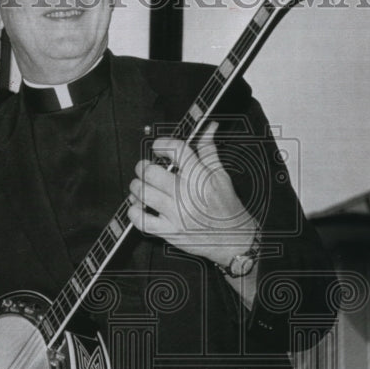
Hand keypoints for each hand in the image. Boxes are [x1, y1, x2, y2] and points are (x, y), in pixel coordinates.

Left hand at [127, 120, 256, 266]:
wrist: (235, 239)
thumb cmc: (227, 208)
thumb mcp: (221, 175)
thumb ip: (208, 150)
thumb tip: (208, 128)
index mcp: (200, 177)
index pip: (175, 150)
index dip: (161, 144)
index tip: (158, 147)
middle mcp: (186, 195)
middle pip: (150, 172)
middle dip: (144, 166)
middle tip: (146, 168)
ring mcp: (176, 215)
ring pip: (141, 193)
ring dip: (137, 186)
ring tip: (142, 186)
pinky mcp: (169, 232)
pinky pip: (140, 220)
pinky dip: (134, 211)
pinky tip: (140, 206)